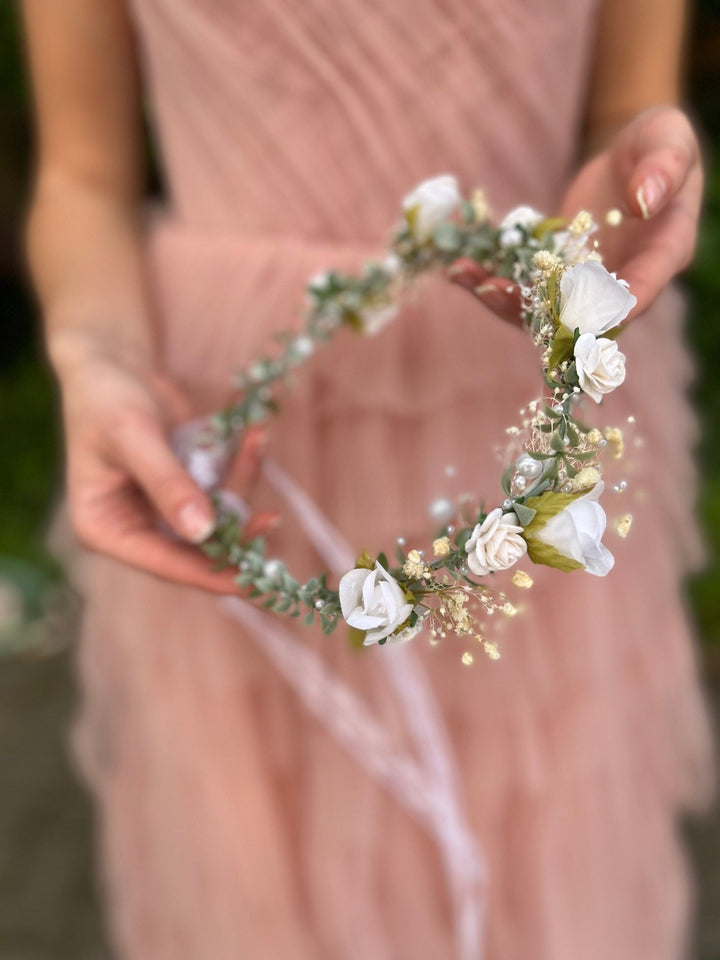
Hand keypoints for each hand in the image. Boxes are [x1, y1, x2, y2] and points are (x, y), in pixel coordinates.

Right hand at [54, 337, 267, 592]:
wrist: (110, 362)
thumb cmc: (106, 398)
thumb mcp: (133, 437)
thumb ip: (168, 484)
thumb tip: (202, 532)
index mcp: (106, 528)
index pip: (165, 563)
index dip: (211, 574)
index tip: (254, 582)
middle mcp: (136, 526)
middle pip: (197, 548)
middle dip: (237, 531)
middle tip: (274, 520)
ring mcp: (164, 507)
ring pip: (218, 515)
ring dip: (242, 481)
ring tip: (257, 438)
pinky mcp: (187, 486)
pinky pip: (222, 487)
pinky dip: (240, 463)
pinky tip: (254, 435)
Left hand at [451, 106, 702, 321]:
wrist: (630, 160)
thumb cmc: (659, 147)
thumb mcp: (669, 141)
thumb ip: (665, 167)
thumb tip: (647, 199)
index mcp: (662, 255)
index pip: (643, 287)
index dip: (616, 305)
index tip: (587, 315)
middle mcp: (620, 281)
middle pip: (580, 312)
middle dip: (533, 308)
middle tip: (493, 290)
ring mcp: (582, 284)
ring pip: (541, 307)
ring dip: (499, 296)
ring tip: (460, 272)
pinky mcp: (552, 276)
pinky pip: (520, 285)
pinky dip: (487, 277)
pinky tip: (454, 264)